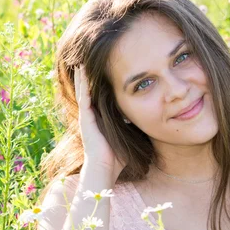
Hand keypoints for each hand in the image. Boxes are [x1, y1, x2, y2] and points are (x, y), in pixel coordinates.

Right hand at [74, 64, 126, 181]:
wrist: (105, 168)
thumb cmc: (117, 157)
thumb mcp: (128, 135)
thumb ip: (133, 126)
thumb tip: (149, 118)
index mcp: (99, 120)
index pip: (97, 97)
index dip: (97, 84)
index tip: (100, 71)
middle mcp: (90, 116)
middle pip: (87, 91)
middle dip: (86, 77)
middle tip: (85, 60)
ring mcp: (86, 117)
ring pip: (82, 91)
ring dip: (81, 76)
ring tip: (80, 61)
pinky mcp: (85, 118)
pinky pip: (84, 96)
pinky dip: (82, 84)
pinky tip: (82, 72)